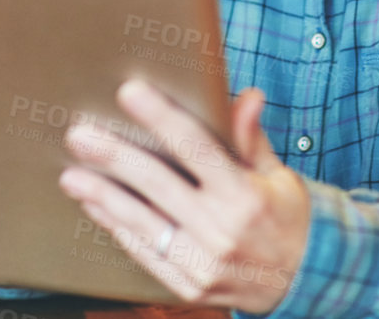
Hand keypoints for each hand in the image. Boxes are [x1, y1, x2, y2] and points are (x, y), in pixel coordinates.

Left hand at [59, 79, 310, 312]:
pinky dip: (119, 228)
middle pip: (158, 184)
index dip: (161, 117)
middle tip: (81, 136)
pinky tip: (98, 207)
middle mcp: (223, 231)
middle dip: (115, 157)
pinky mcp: (190, 287)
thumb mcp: (277, 174)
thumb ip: (250, 138)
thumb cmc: (286, 217)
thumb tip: (247, 95)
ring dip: (103, 196)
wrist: (305, 281)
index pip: (197, 148)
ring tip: (73, 175)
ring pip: (143, 223)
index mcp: (246, 196)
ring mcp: (204, 264)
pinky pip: (145, 254)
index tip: (129, 91)